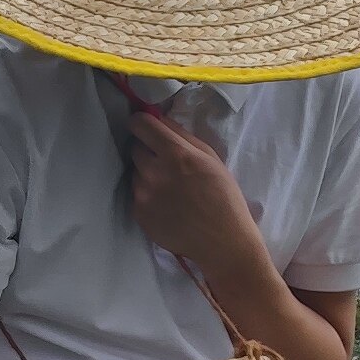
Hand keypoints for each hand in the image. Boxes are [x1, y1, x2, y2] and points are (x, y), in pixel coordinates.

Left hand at [118, 107, 269, 275]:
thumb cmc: (224, 197)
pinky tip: (167, 206)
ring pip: (136, 173)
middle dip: (148, 151)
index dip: (141, 123)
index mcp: (175, 154)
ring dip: (148, 175)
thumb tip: (158, 117)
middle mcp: (154, 172)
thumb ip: (183, 136)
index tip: (146, 127)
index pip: (140, 125)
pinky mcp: (139, 214)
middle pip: (135, 148)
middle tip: (167, 164)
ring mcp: (143, 195)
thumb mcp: (211, 158)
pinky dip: (148, 196)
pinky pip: (136, 195)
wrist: (223, 242)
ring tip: (170, 190)